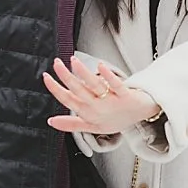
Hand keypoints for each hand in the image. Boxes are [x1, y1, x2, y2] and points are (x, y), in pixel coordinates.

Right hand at [44, 55, 160, 137]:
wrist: (141, 116)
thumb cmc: (116, 119)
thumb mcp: (91, 126)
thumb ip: (70, 123)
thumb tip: (50, 121)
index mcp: (88, 113)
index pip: (67, 100)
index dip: (55, 89)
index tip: (46, 76)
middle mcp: (97, 107)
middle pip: (78, 90)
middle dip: (65, 76)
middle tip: (56, 63)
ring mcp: (111, 101)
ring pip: (94, 86)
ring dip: (83, 73)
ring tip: (73, 61)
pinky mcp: (125, 96)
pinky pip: (116, 85)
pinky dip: (108, 76)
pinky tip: (100, 66)